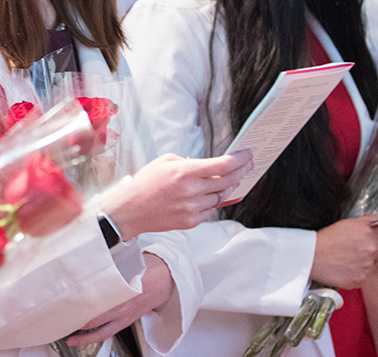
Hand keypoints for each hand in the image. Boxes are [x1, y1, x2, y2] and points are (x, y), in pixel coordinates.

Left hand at [66, 253, 174, 346]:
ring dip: (84, 336)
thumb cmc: (149, 269)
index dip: (80, 300)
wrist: (167, 281)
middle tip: (62, 320)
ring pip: (100, 331)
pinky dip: (94, 337)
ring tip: (70, 338)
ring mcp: (124, 317)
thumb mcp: (130, 261)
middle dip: (77, 321)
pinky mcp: (126, 321)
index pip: (96, 298)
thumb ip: (112, 264)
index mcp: (122, 290)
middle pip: (95, 318)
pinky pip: (107, 333)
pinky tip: (84, 338)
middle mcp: (122, 306)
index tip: (66, 300)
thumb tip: (92, 259)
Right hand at [103, 151, 253, 238]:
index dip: (239, 160)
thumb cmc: (145, 184)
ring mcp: (193, 208)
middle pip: (228, 181)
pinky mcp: (191, 221)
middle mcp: (192, 190)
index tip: (247, 155)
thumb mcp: (165, 161)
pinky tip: (210, 195)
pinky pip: (210, 210)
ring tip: (229, 181)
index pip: (222, 165)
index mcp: (185, 172)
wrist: (130, 210)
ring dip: (227, 188)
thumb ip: (188, 162)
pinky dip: (212, 202)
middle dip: (241, 171)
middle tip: (247, 166)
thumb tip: (207, 166)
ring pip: (220, 197)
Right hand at [311, 216, 377, 288]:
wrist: (312, 255)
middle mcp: (371, 250)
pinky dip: (355, 274)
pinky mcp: (359, 281)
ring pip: (374, 267)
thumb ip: (367, 222)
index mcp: (369, 233)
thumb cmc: (326, 238)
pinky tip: (344, 268)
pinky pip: (363, 278)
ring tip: (348, 259)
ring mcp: (366, 267)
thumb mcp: (348, 223)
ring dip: (365, 264)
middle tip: (363, 251)